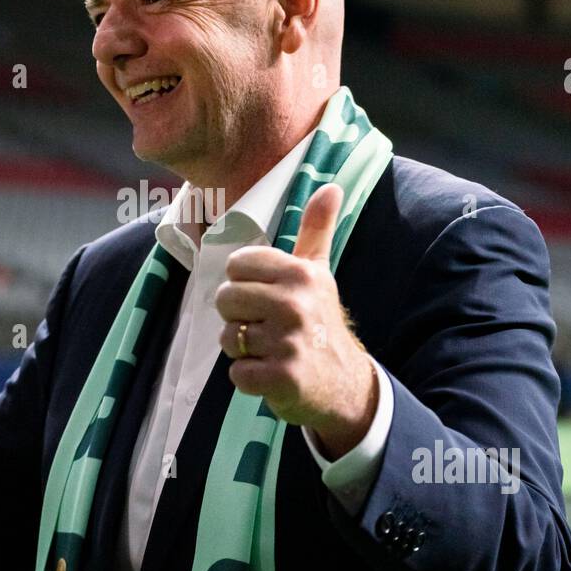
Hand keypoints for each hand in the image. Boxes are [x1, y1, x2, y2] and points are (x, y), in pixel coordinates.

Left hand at [216, 183, 377, 458]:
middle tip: (267, 328)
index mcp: (300, 273)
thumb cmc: (321, 322)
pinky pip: (237, 373)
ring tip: (271, 350)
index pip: (236, 265)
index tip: (267, 297)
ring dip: (243, 350)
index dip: (244, 284)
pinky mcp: (282, 378)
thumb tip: (331, 186)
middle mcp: (295, 303)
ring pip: (228, 337)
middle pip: (225, 299)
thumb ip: (316, 229)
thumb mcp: (319, 272)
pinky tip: (271, 374)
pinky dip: (248, 378)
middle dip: (238, 317)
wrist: (345, 383)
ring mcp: (289, 342)